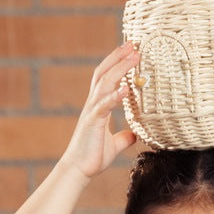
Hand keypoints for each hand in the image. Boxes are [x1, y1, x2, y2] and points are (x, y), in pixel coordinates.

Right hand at [61, 43, 139, 178]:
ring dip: (120, 68)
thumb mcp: (114, 145)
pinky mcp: (92, 122)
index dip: (117, 63)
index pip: (107, 78)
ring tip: (134, 57)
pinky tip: (126, 87)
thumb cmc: (93, 157)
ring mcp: (92, 111)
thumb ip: (123, 137)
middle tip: (133, 44)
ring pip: (105, 83)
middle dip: (118, 57)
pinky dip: (115, 95)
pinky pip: (104, 105)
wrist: (79, 170)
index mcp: (98, 106)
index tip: (130, 51)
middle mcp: (93, 104)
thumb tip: (134, 135)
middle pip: (105, 73)